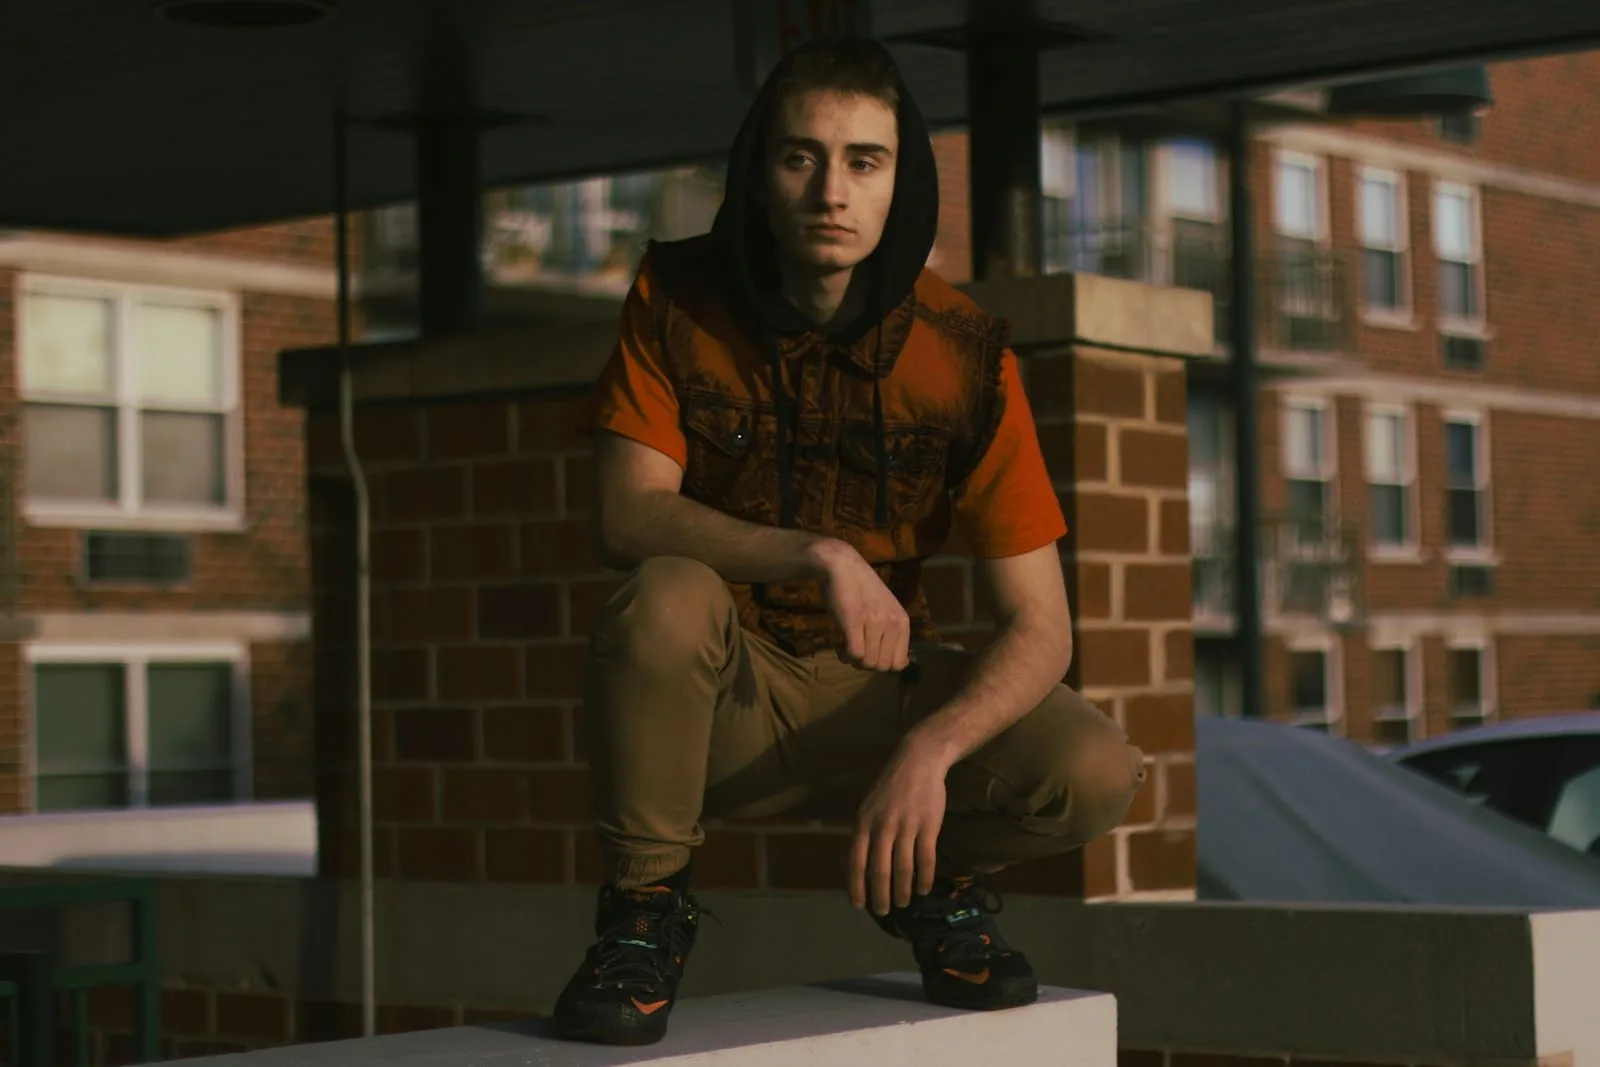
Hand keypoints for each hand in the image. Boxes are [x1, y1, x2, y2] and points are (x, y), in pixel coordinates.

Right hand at [808, 539, 910, 670]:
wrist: (841, 565)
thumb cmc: (860, 588)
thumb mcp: (885, 609)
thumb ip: (889, 631)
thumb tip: (888, 663)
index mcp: (902, 621)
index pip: (900, 663)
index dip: (882, 663)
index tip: (869, 654)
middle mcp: (892, 623)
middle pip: (882, 666)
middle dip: (865, 664)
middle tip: (854, 650)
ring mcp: (874, 622)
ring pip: (867, 662)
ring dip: (853, 659)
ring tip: (845, 645)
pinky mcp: (854, 621)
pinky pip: (854, 654)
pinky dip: (844, 654)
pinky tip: (838, 644)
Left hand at [849, 737, 949, 914]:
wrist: (918, 760)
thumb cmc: (890, 786)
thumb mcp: (867, 806)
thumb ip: (863, 834)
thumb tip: (856, 865)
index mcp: (863, 823)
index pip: (856, 862)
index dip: (856, 887)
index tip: (858, 905)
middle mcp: (883, 827)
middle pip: (879, 871)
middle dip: (880, 896)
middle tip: (883, 912)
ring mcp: (907, 827)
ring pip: (903, 869)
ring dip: (903, 891)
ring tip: (903, 903)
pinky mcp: (928, 826)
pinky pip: (926, 860)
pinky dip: (925, 878)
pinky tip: (924, 889)